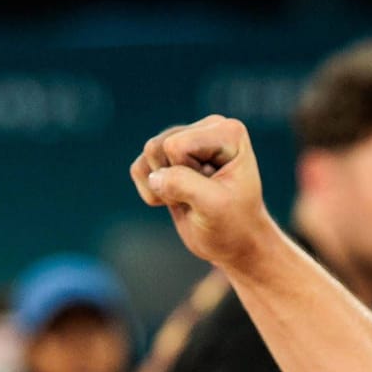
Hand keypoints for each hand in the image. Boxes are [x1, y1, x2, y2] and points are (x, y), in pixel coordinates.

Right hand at [129, 115, 275, 273]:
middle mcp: (208, 127)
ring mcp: (186, 139)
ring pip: (148, 155)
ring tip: (192, 198)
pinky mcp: (168, 157)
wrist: (233, 243)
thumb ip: (183, 185)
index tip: (215, 190)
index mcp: (227, 132)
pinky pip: (138, 168)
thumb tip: (153, 176)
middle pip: (158, 147)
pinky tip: (178, 199)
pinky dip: (151, 191)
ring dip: (163, 188)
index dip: (188, 175)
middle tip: (202, 196)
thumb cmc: (233, 225)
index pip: (176, 146)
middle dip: (173, 180)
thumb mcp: (214, 207)